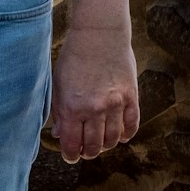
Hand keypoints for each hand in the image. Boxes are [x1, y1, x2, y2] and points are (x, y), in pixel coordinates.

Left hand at [48, 22, 140, 163]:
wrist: (99, 33)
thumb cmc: (74, 57)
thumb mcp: (58, 83)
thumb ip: (58, 110)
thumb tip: (60, 134)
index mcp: (71, 107)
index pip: (72, 144)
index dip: (71, 155)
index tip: (71, 156)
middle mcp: (94, 109)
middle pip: (94, 146)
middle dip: (88, 153)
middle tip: (86, 151)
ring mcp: (115, 104)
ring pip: (113, 139)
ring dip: (106, 146)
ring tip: (101, 143)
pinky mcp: (131, 97)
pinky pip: (132, 125)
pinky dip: (126, 135)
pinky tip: (121, 136)